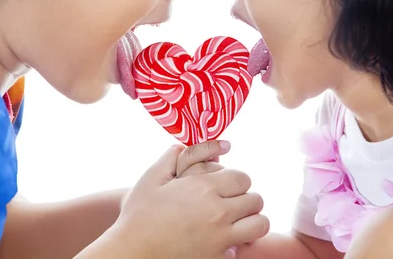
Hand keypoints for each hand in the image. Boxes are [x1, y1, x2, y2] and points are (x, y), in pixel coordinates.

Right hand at [114, 144, 268, 258]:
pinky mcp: (218, 257)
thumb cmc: (138, 214)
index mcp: (203, 187)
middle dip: (246, 199)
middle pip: (255, 200)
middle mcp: (217, 211)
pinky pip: (244, 247)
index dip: (236, 180)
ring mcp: (220, 237)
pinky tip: (225, 240)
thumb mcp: (151, 178)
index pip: (243, 178)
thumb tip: (182, 146)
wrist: (132, 252)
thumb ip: (170, 157)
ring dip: (252, 220)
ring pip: (260, 224)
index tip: (225, 186)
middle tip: (232, 203)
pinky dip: (240, 243)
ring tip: (238, 221)